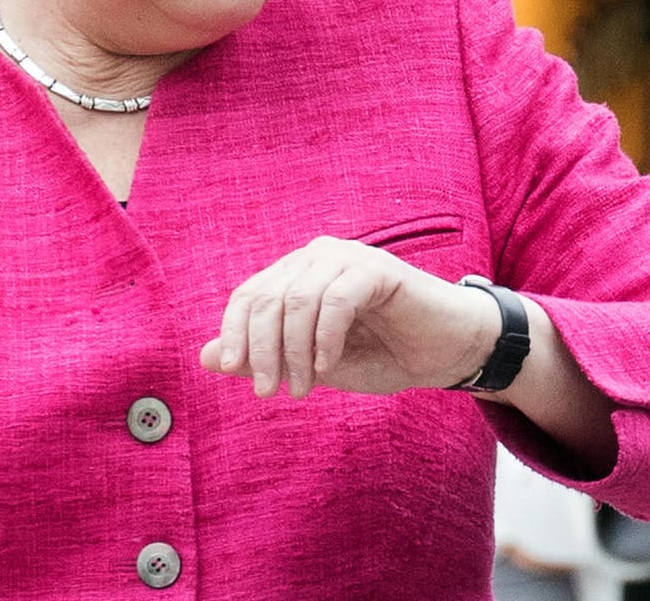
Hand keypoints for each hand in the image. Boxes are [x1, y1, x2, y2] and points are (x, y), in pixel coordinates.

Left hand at [198, 236, 499, 398]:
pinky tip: (329, 365)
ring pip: (298, 299)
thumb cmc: (381, 354)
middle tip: (269, 392)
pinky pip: (336, 298)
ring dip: (294, 351)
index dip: (235, 335)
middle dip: (262, 350)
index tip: (238, 375)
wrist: (445, 352)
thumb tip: (204, 358)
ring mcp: (347, 257)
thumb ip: (262, 357)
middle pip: (267, 298)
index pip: (248, 296)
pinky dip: (325, 337)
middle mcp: (317, 257)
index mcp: (297, 274)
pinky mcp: (377, 268)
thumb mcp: (311, 365)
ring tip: (303, 387)